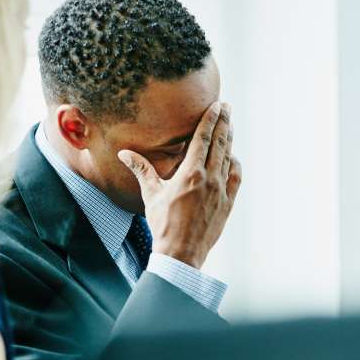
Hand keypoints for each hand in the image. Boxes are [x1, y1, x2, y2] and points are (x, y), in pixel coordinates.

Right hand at [117, 102, 241, 268]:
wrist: (181, 253)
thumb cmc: (163, 224)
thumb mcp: (151, 194)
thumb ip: (141, 169)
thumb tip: (124, 153)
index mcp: (190, 173)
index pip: (203, 139)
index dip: (211, 120)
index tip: (218, 106)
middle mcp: (209, 179)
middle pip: (220, 143)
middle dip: (224, 123)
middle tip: (227, 108)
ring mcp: (222, 190)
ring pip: (228, 157)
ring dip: (229, 140)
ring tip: (230, 126)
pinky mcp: (228, 202)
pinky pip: (236, 177)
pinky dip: (234, 163)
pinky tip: (232, 157)